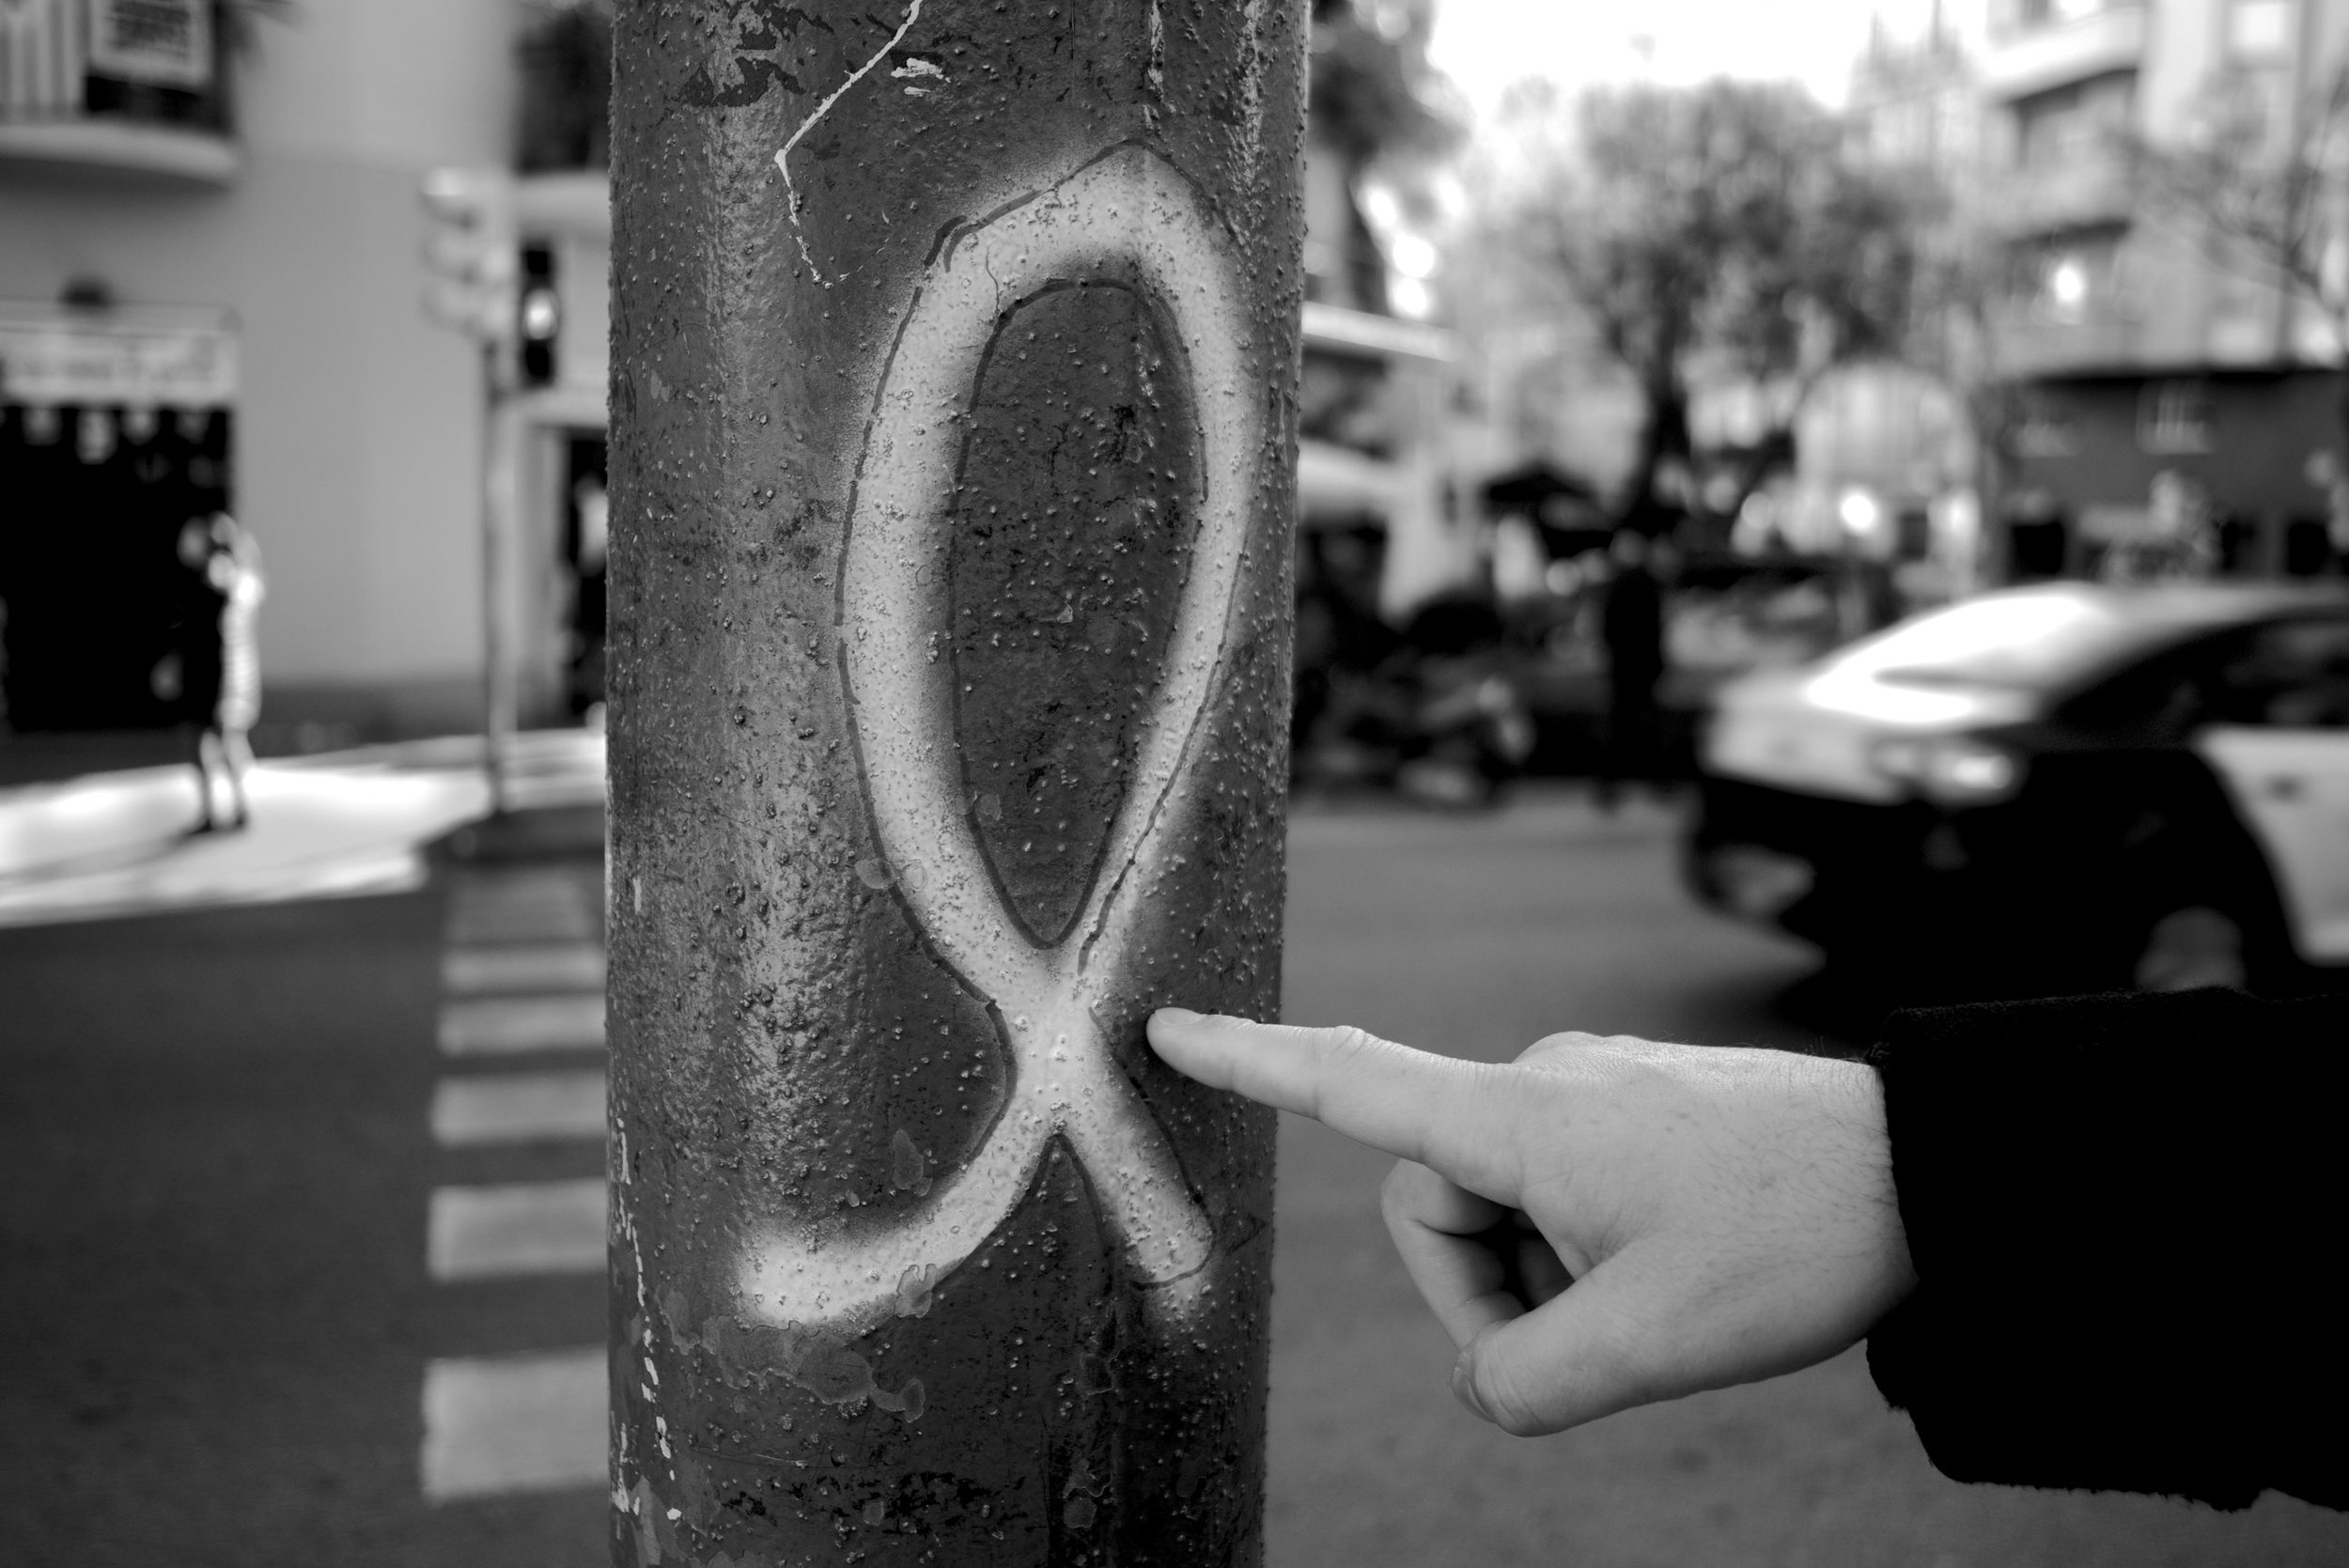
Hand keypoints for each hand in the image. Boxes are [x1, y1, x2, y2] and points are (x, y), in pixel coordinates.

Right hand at [1146, 1011, 1914, 1435]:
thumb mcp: (1649, 1344)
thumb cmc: (1794, 1237)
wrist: (1928, 1170)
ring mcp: (1592, 1093)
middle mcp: (1543, 1084)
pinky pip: (1559, 1190)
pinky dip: (1584, 1252)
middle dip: (1485, 1291)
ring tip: (1651, 1300)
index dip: (1250, 1061)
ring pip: (1501, 1207)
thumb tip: (1484, 1381)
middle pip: (1433, 1202)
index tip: (1170, 1029)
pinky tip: (1671, 1271)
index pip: (1351, 1080)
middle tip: (1594, 1336)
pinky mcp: (1633, 1111)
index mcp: (1522, 1118)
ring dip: (1545, 1278)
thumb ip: (1523, 1381)